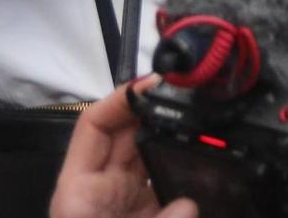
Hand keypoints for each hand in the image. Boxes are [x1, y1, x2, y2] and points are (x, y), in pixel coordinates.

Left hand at [50, 79, 196, 217]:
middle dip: (153, 108)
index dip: (119, 99)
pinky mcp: (145, 213)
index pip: (93, 125)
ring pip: (148, 152)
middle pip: (125, 133)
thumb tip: (190, 205)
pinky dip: (183, 167)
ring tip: (200, 117)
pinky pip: (164, 180)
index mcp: (80, 190)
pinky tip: (206, 159)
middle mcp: (102, 187)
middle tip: (188, 91)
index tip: (153, 83)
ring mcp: (124, 200)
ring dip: (171, 134)